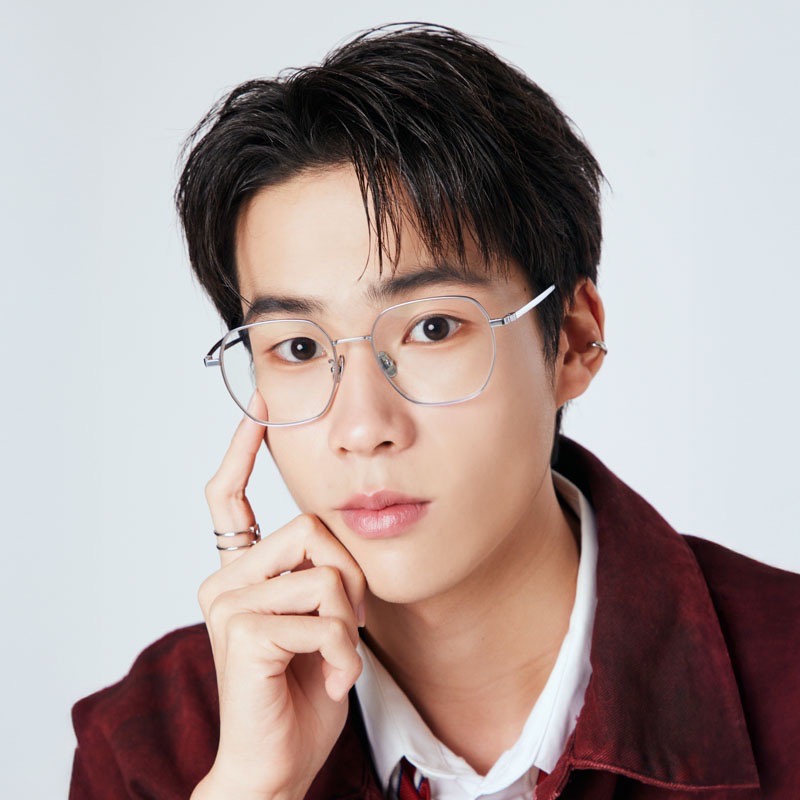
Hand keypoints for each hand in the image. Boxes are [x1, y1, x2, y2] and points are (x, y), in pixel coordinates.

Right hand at [192, 393, 365, 799]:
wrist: (277, 764)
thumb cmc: (303, 691)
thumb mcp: (318, 620)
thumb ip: (316, 574)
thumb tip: (336, 530)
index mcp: (240, 574)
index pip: (228, 498)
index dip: (243, 450)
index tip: (261, 407)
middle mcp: (224, 581)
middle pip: (310, 527)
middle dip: (350, 575)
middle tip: (352, 623)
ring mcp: (227, 604)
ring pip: (323, 574)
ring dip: (348, 623)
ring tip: (338, 659)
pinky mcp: (242, 631)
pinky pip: (322, 617)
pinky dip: (344, 653)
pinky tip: (330, 681)